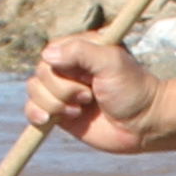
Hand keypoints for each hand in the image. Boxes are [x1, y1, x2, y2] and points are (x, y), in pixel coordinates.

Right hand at [28, 32, 175, 154]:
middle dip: (63, 89)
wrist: (143, 125)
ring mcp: (63, 91)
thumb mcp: (111, 62)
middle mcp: (69, 69)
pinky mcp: (59, 113)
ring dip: (56, 104)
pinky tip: (50, 119)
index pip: (50, 52)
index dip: (61, 67)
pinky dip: (37, 114)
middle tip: (90, 96)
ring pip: (35, 91)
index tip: (85, 77)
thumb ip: (81, 52)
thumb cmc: (132, 89)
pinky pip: (32, 110)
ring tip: (82, 109)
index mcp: (80, 50)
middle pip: (41, 74)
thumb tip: (47, 55)